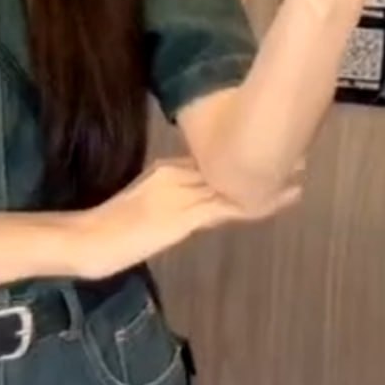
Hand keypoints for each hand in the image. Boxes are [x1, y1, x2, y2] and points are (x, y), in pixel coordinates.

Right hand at [73, 159, 300, 280]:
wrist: (86, 240)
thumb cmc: (107, 228)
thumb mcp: (140, 204)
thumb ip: (164, 195)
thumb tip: (192, 191)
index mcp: (166, 170)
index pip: (212, 159)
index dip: (241, 154)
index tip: (270, 145)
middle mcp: (177, 177)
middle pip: (226, 165)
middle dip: (260, 161)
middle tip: (299, 152)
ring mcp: (180, 197)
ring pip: (230, 185)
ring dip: (264, 180)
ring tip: (297, 171)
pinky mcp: (181, 219)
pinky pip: (221, 210)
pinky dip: (247, 204)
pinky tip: (272, 201)